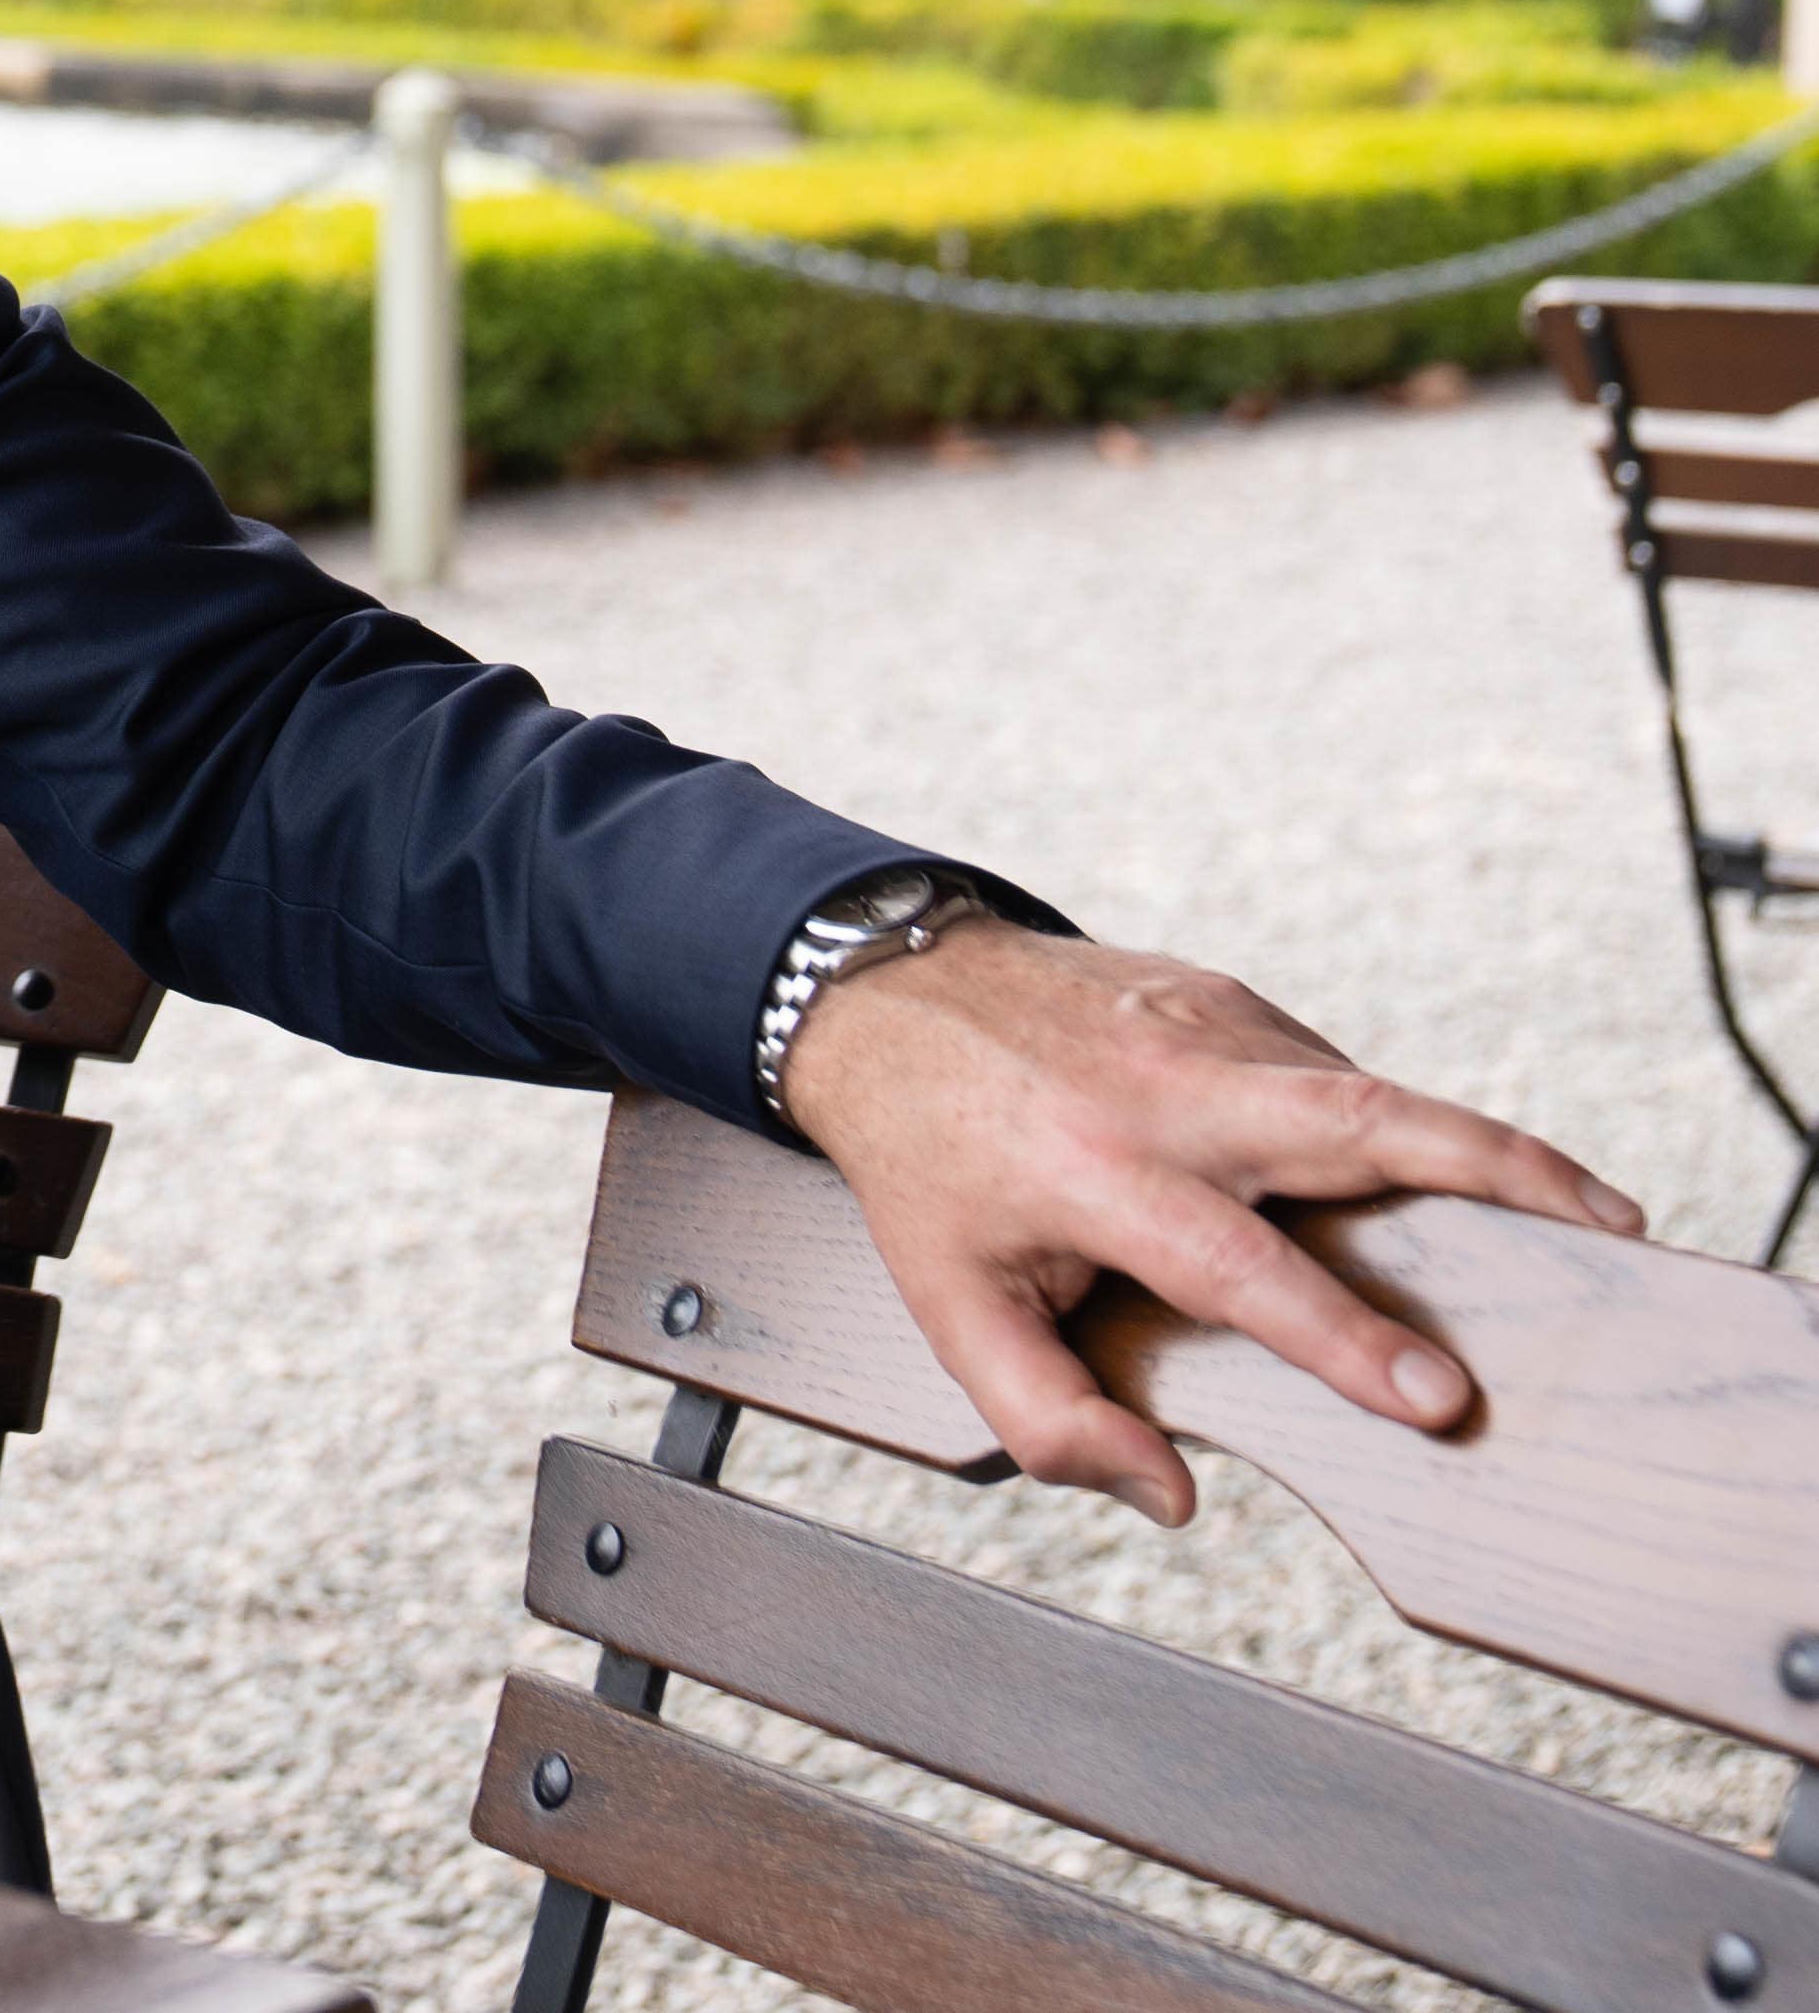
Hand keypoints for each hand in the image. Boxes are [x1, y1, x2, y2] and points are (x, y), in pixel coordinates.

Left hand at [780, 923, 1641, 1526]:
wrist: (886, 995)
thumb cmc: (926, 1163)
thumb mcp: (945, 1304)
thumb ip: (1047, 1418)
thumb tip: (1171, 1496)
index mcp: (1096, 1172)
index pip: (1243, 1264)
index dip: (1341, 1337)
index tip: (1436, 1396)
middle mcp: (1166, 1092)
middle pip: (1357, 1120)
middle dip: (1494, 1171)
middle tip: (1606, 1232)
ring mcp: (1208, 1031)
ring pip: (1370, 1090)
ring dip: (1482, 1148)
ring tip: (1587, 1217)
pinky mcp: (1231, 1001)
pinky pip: (1331, 1074)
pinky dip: (1394, 1126)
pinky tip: (1437, 1177)